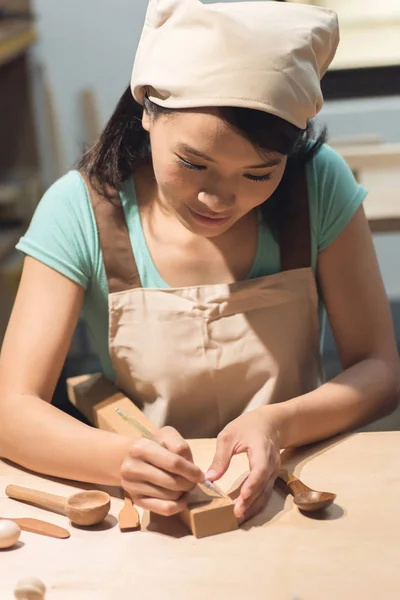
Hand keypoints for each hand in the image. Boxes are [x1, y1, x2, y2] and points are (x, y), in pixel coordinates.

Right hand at [120, 426, 202, 515]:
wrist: (126, 457)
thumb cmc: (153, 445)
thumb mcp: (166, 435)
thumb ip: (180, 446)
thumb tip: (192, 470)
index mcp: (141, 448)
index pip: (174, 463)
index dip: (191, 471)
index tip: (200, 475)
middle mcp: (133, 468)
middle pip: (173, 482)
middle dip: (189, 483)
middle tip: (193, 481)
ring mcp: (132, 486)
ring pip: (170, 497)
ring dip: (183, 493)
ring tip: (184, 485)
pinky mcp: (135, 500)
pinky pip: (164, 509)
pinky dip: (178, 506)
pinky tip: (181, 499)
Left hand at [206, 409, 280, 523]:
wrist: (270, 423)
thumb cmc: (247, 426)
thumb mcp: (229, 435)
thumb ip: (221, 457)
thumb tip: (209, 478)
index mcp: (262, 448)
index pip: (260, 468)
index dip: (252, 483)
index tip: (243, 496)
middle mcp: (271, 463)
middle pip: (263, 485)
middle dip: (250, 501)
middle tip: (236, 514)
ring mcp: (273, 471)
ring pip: (265, 493)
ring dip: (253, 506)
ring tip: (238, 518)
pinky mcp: (271, 477)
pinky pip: (265, 493)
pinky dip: (256, 503)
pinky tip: (244, 512)